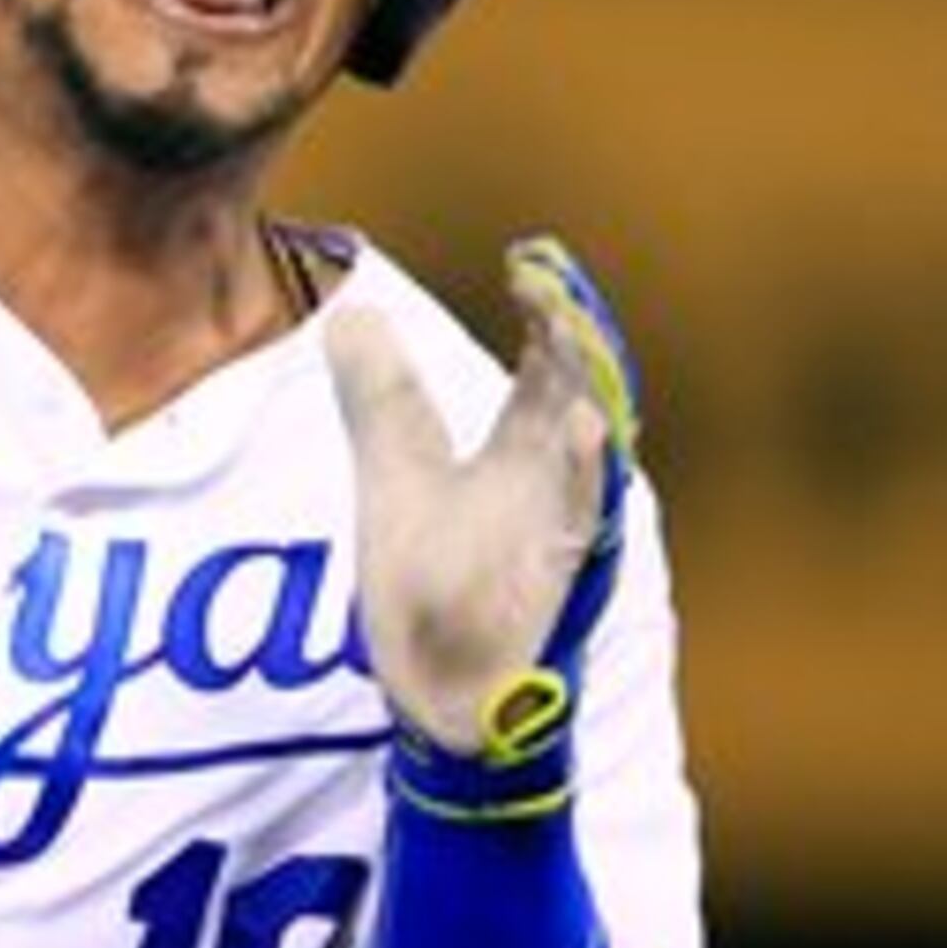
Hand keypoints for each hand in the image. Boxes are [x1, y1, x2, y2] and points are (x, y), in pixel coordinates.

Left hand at [324, 236, 641, 800]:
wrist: (441, 692)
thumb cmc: (436, 585)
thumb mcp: (397, 472)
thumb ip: (382, 396)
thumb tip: (353, 312)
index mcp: (523, 452)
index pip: (546, 364)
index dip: (542, 309)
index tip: (528, 255)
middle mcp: (553, 483)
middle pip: (576, 392)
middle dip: (570, 335)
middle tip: (551, 277)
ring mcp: (562, 531)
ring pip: (592, 450)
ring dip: (589, 391)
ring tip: (575, 333)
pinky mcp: (561, 582)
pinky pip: (588, 524)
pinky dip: (589, 478)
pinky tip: (587, 430)